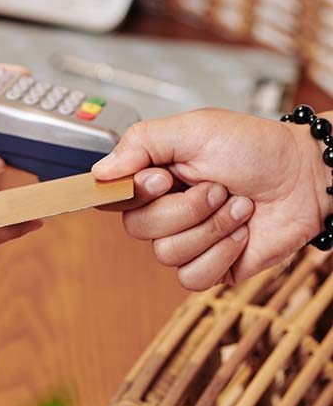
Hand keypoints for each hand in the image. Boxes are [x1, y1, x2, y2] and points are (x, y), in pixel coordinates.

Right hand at [92, 108, 331, 289]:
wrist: (306, 178)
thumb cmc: (257, 148)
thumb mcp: (194, 129)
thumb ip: (141, 142)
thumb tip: (100, 171)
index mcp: (154, 177)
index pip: (113, 198)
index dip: (133, 193)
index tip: (161, 178)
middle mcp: (166, 210)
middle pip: (138, 228)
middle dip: (184, 208)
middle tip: (216, 187)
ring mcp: (188, 241)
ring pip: (166, 254)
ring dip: (210, 227)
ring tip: (237, 206)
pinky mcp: (212, 268)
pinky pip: (192, 277)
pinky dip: (221, 253)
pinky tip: (241, 232)